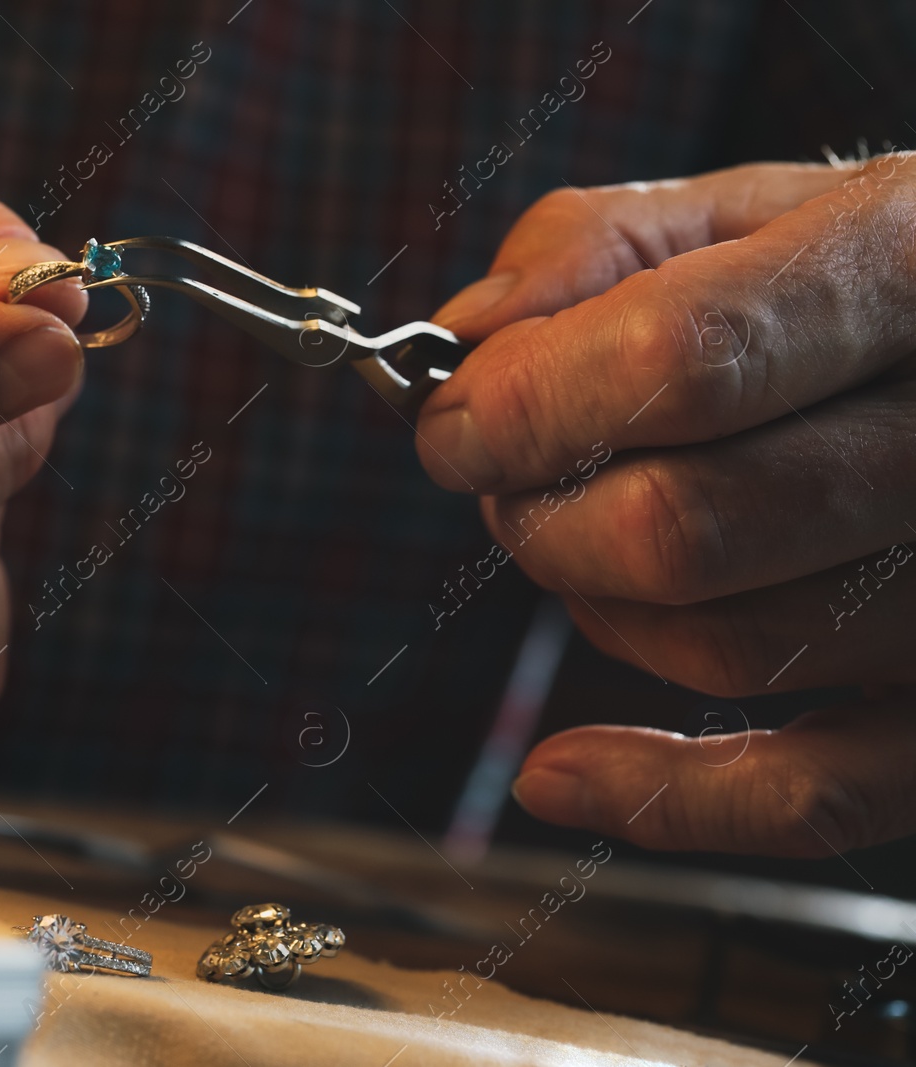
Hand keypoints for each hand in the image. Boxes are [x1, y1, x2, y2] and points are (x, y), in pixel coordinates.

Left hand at [418, 158, 915, 855]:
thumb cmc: (864, 282)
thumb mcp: (751, 208)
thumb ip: (597, 251)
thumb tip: (467, 340)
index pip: (686, 359)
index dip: (525, 405)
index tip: (454, 422)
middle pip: (679, 527)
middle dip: (542, 512)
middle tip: (516, 480)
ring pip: (723, 648)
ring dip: (596, 603)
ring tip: (592, 536)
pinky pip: (814, 796)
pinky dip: (665, 800)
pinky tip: (558, 773)